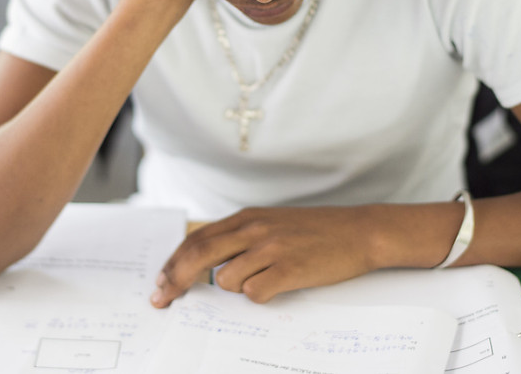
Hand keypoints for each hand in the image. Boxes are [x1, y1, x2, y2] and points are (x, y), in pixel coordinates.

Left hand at [151, 206, 382, 306]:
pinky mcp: (289, 269)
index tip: (161, 283)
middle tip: (163, 301)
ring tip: (265, 279)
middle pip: (198, 256)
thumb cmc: (316, 231)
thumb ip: (241, 237)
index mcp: (247, 218)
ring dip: (235, 288)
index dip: (173, 263)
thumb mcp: (273, 223)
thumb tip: (208, 263)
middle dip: (175, 281)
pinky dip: (259, 295)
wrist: (359, 231)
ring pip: (227, 280)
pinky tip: (278, 286)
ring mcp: (271, 248)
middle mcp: (254, 230)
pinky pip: (255, 293)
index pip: (196, 240)